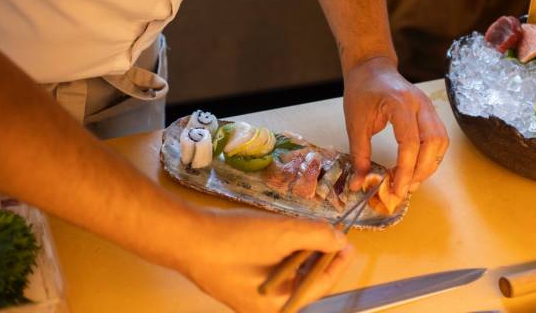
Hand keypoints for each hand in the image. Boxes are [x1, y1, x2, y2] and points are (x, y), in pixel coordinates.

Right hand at [183, 208, 353, 312]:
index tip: (348, 241)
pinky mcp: (236, 284)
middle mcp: (265, 309)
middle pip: (303, 281)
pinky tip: (278, 235)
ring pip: (286, 275)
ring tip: (303, 230)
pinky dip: (279, 254)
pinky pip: (269, 272)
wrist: (186, 238)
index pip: (320, 285)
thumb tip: (339, 240)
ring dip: (298, 253)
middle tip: (326, 232)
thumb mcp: (284, 234)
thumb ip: (318, 236)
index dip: (337, 260)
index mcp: (279, 307)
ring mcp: (248, 298)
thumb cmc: (236, 241)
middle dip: (316, 255)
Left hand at [343, 56, 448, 196]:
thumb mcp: (355, 123)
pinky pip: (439, 137)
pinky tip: (417, 167)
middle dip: (422, 170)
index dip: (405, 170)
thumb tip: (359, 184)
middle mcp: (420, 104)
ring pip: (441, 141)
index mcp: (400, 103)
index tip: (397, 189)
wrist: (371, 68)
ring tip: (412, 181)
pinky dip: (431, 156)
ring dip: (430, 165)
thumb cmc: (362, 91)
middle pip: (434, 143)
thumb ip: (359, 155)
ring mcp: (429, 106)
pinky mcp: (430, 112)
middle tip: (405, 189)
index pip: (410, 142)